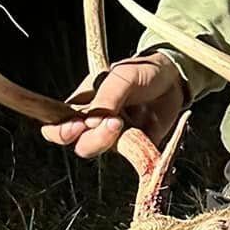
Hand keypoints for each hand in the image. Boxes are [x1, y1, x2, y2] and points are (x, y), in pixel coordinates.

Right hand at [40, 54, 185, 158]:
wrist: (174, 79)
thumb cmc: (141, 72)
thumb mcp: (123, 76)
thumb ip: (106, 98)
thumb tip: (91, 124)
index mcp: (81, 107)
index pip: (55, 128)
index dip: (60, 133)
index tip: (78, 126)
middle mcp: (93, 126)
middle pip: (82, 146)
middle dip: (96, 139)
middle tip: (115, 122)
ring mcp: (115, 138)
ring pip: (106, 152)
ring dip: (116, 141)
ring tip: (129, 122)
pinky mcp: (136, 146)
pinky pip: (135, 157)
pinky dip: (141, 148)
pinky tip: (148, 129)